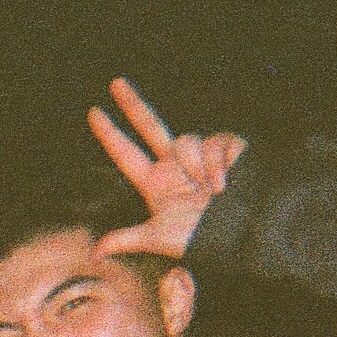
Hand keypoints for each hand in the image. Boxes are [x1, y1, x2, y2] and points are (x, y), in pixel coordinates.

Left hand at [87, 78, 247, 261]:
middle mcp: (174, 164)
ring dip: (195, 167)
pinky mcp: (225, 147)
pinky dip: (216, 165)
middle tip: (115, 83)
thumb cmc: (201, 238)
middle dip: (132, 104)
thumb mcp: (159, 238)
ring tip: (208, 192)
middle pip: (149, 125)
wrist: (243, 232)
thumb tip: (94, 253)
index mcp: (154, 182)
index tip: (93, 113)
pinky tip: (223, 184)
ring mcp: (199, 154)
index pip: (125, 154)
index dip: (110, 134)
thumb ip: (126, 239)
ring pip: (184, 140)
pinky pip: (212, 143)